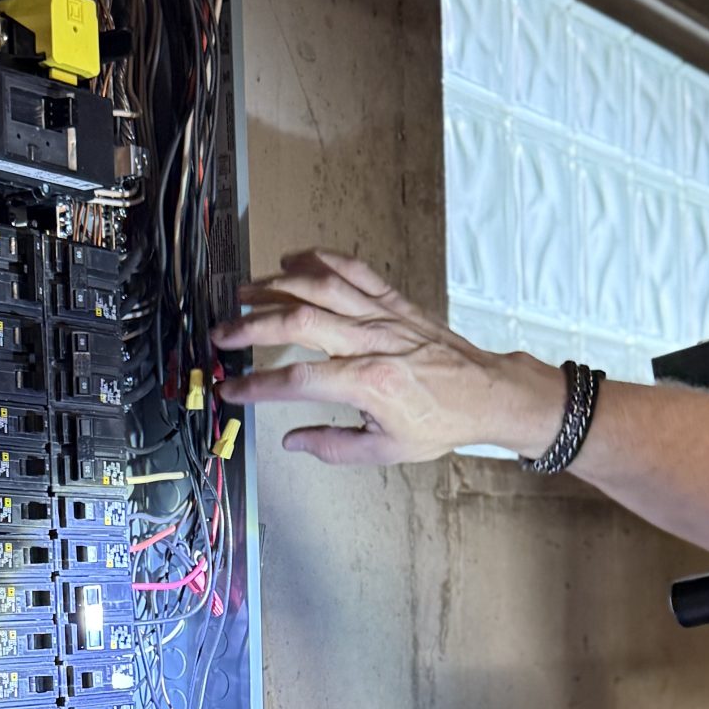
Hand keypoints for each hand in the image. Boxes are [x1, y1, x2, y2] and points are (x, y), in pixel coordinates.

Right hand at [211, 249, 567, 464]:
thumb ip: (334, 446)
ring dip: (277, 285)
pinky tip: (294, 260)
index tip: (231, 388)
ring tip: (244, 292)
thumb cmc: (441, 422)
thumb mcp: (387, 450)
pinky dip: (321, 259)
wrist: (486, 393)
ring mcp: (383, 315)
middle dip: (252, 324)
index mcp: (369, 383)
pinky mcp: (394, 300)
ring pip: (321, 287)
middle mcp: (372, 342)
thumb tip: (292, 442)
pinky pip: (354, 269)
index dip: (257, 385)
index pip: (297, 380)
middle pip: (299, 320)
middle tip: (222, 332)